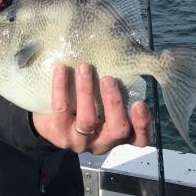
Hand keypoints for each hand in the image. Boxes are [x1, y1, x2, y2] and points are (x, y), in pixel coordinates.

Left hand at [32, 64, 151, 154]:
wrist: (52, 121)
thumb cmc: (86, 105)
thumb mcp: (104, 102)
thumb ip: (116, 88)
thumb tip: (121, 55)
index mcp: (119, 135)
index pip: (140, 138)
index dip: (142, 124)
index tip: (140, 103)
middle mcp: (102, 141)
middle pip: (117, 129)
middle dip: (114, 102)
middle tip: (108, 78)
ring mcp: (80, 141)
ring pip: (87, 120)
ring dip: (86, 91)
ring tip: (84, 67)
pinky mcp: (58, 133)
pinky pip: (60, 110)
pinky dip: (61, 88)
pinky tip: (61, 69)